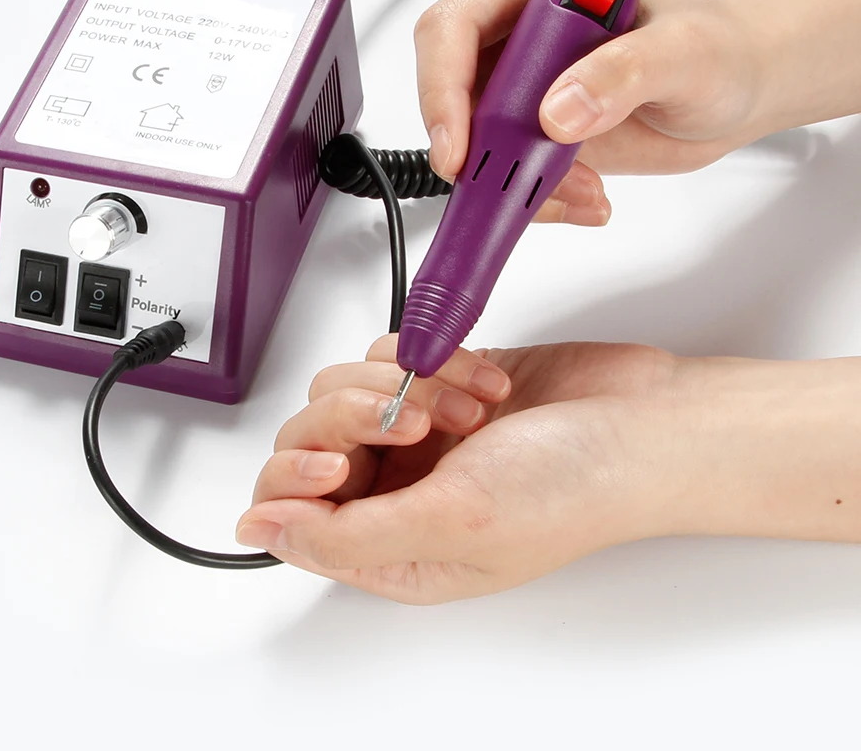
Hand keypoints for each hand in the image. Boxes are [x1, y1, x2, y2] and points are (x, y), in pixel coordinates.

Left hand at [235, 335, 681, 603]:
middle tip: (411, 423)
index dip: (298, 479)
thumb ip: (347, 535)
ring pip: (346, 388)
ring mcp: (419, 433)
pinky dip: (435, 360)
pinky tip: (484, 383)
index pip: (292, 515)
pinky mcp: (438, 381)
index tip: (342, 462)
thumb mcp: (453, 523)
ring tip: (465, 409)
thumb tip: (260, 534)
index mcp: (394, 547)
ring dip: (403, 386)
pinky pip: (391, 354)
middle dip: (356, 418)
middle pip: (311, 439)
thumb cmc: (572, 487)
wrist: (643, 422)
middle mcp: (398, 492)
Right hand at [413, 0, 786, 188]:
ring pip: (471, 140)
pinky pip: (502, 170)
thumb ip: (623, 71)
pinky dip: (533, 197)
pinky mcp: (528, 128)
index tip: (460, 146)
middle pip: (448, 88)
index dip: (443, 86)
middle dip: (471, 145)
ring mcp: (518, 82)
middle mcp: (516, 29)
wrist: (735, 93)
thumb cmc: (716, 52)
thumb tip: (556, 111)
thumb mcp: (684, 55)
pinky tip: (584, 196)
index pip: (455, 25)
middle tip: (502, 186)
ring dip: (511, 179)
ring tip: (580, 192)